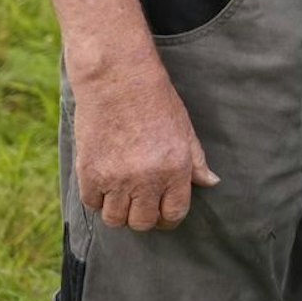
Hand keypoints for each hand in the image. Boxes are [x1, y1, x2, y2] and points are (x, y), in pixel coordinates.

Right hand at [71, 62, 220, 231]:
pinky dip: (96, 197)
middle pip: (142, 222)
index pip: (173, 214)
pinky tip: (102, 180)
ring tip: (119, 192)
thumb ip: (196, 161)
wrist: (117, 78)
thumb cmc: (155, 100)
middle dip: (142, 215)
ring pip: (115, 219)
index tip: (160, 210)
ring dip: (117, 209)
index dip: (167, 217)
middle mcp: (147, 179)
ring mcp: (117, 178)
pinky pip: (92, 204)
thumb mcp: (184, 128)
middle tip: (138, 200)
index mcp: (175, 169)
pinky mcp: (90, 173)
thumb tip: (211, 182)